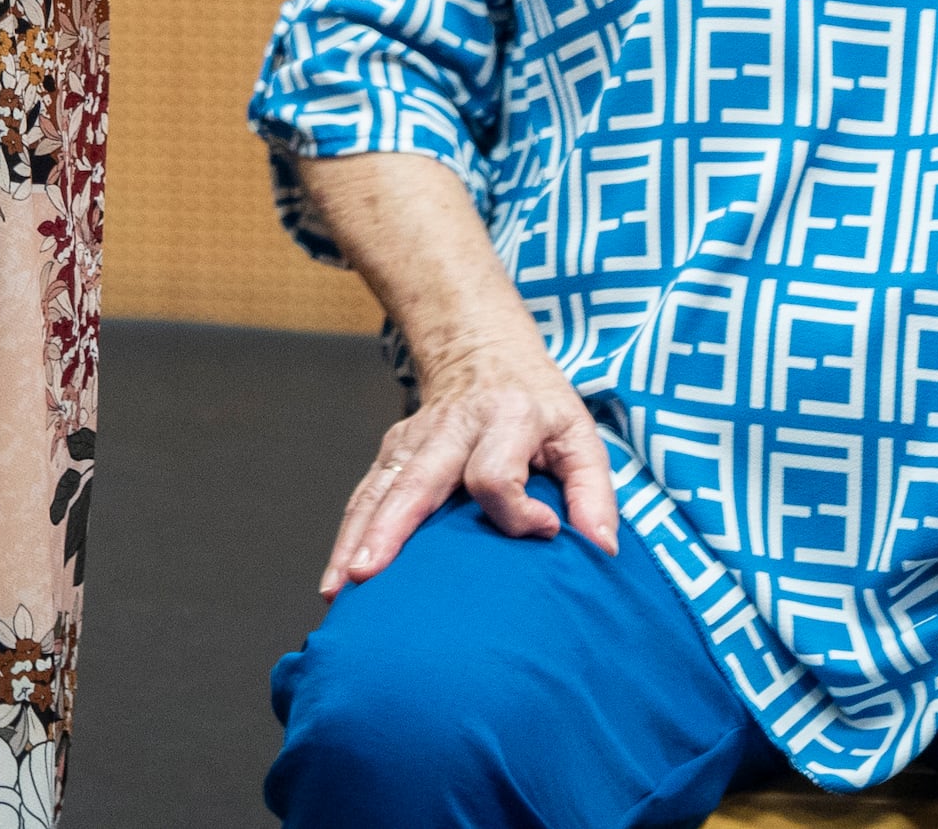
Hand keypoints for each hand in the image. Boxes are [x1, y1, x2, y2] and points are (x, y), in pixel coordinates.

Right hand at [322, 330, 619, 591]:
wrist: (481, 348)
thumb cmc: (538, 404)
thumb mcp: (580, 433)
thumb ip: (594, 492)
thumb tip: (601, 551)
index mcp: (504, 419)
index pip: (494, 475)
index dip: (518, 513)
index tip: (547, 531)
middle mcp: (450, 428)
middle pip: (415, 481)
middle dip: (390, 528)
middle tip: (368, 573)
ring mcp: (412, 439)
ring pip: (379, 491)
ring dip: (356, 539)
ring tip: (340, 589)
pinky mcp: (392, 452)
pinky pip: (366, 495)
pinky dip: (348, 536)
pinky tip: (337, 580)